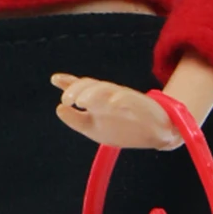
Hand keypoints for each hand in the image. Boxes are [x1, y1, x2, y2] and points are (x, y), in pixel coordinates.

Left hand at [51, 73, 178, 149]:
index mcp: (97, 100)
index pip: (81, 87)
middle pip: (92, 86)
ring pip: (108, 90)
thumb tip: (59, 109)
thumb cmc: (124, 128)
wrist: (157, 133)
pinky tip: (111, 103)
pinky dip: (120, 100)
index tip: (55, 80)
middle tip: (67, 100)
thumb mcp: (94, 129)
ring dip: (94, 93)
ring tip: (82, 102)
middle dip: (78, 90)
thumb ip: (76, 120)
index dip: (68, 82)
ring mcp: (125, 98)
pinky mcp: (141, 105)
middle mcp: (109, 95)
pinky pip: (131, 100)